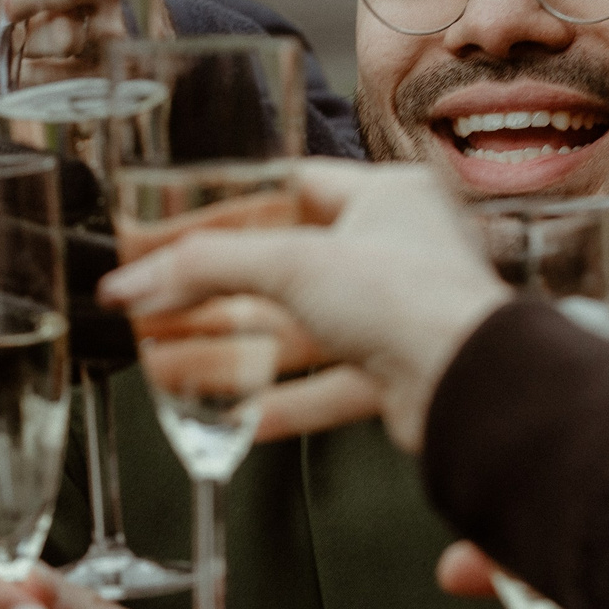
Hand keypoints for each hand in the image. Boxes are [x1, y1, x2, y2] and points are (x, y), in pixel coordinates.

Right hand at [99, 161, 511, 449]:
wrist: (472, 385)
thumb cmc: (416, 300)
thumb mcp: (293, 263)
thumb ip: (208, 267)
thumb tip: (136, 280)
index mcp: (385, 197)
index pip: (286, 190)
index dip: (223, 210)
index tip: (172, 230)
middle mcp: (394, 252)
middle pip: (284, 267)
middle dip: (216, 291)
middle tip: (160, 300)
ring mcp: (396, 316)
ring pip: (299, 332)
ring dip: (236, 351)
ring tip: (172, 364)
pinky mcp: (397, 375)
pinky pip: (324, 387)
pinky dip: (278, 401)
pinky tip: (232, 418)